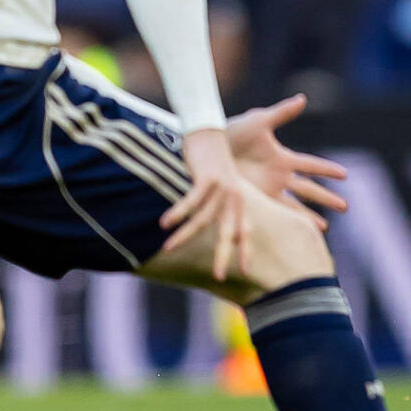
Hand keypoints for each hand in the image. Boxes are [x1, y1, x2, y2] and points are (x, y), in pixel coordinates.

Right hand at [161, 129, 266, 280]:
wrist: (208, 134)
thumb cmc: (213, 164)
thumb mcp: (221, 187)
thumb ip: (220, 207)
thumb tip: (212, 227)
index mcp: (240, 201)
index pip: (246, 231)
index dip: (245, 251)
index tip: (245, 271)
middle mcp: (235, 197)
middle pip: (228, 232)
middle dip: (223, 255)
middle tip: (218, 276)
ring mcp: (223, 188)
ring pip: (202, 219)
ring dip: (183, 235)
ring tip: (167, 248)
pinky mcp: (208, 178)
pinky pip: (191, 201)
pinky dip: (177, 212)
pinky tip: (164, 224)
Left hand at [227, 93, 347, 224]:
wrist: (207, 149)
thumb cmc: (232, 132)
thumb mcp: (259, 122)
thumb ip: (282, 113)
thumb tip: (303, 99)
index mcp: (282, 158)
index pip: (311, 165)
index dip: (327, 169)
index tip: (345, 174)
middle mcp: (278, 177)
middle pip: (308, 189)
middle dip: (326, 198)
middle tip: (345, 207)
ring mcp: (266, 190)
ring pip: (294, 207)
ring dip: (309, 216)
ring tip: (324, 228)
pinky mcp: (253, 201)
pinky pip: (273, 215)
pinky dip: (284, 224)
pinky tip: (294, 233)